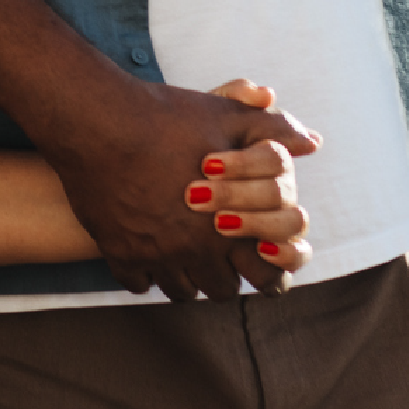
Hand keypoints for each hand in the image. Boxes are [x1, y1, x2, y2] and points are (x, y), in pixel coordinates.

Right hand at [39, 68, 319, 300]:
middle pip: (220, 290)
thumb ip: (273, 132)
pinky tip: (145, 253)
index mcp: (229, 224)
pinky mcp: (118, 253)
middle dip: (222, 276)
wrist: (97, 121)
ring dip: (184, 278)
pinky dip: (144, 274)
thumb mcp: (227, 117)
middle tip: (215, 257)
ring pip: (179, 291)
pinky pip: (137, 284)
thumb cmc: (166, 117)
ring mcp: (154, 255)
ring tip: (181, 256)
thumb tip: (311, 141)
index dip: (267, 273)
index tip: (257, 263)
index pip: (264, 276)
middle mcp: (194, 249)